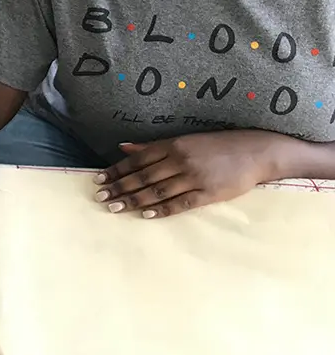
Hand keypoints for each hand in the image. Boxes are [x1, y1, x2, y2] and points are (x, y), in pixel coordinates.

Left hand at [94, 130, 279, 218]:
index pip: (138, 160)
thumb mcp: (184, 140)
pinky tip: (146, 214)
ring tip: (115, 207)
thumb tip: (123, 147)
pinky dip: (162, 210)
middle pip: (144, 176)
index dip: (117, 170)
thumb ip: (152, 147)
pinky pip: (181, 204)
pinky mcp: (209, 193)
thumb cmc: (217, 146)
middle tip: (100, 197)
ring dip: (134, 200)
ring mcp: (195, 177)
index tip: (99, 179)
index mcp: (173, 145)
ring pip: (158, 191)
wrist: (255, 151)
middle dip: (120, 187)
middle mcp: (180, 160)